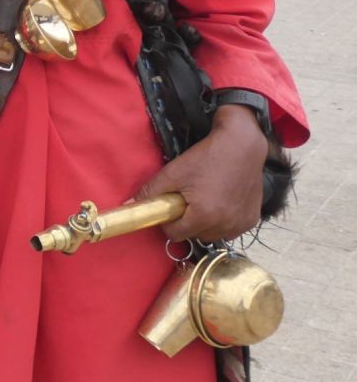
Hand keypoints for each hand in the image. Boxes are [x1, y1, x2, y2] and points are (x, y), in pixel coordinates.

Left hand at [135, 105, 267, 242]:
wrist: (242, 146)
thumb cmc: (206, 158)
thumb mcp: (173, 172)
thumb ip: (150, 192)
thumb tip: (128, 204)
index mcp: (204, 216)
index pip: (175, 235)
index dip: (168, 222)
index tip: (170, 206)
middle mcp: (225, 226)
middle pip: (194, 236)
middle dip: (187, 222)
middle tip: (188, 199)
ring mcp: (240, 225)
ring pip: (212, 235)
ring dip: (205, 224)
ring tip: (205, 199)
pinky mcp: (252, 221)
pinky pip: (229, 230)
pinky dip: (222, 221)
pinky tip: (221, 202)